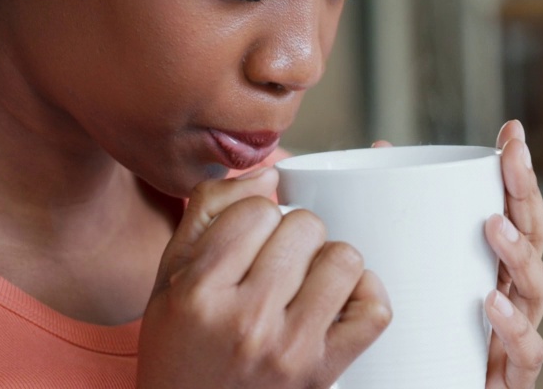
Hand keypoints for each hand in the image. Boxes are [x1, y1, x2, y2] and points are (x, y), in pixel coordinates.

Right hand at [137, 168, 391, 388]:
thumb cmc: (180, 346)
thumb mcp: (169, 277)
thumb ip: (208, 212)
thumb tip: (269, 173)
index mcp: (199, 292)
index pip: (257, 210)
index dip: (258, 216)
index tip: (250, 239)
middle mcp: (245, 320)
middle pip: (305, 227)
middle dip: (295, 235)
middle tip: (279, 262)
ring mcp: (289, 349)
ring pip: (344, 258)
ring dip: (330, 261)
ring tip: (308, 279)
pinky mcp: (323, 372)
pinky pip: (373, 310)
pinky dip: (365, 294)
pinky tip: (340, 299)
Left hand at [371, 121, 542, 387]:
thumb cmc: (418, 341)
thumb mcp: (406, 273)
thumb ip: (394, 218)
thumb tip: (379, 148)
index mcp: (493, 267)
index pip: (516, 211)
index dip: (518, 173)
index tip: (511, 131)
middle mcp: (513, 296)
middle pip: (536, 239)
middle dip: (526, 195)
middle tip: (511, 162)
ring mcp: (516, 337)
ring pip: (536, 289)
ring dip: (518, 253)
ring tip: (492, 226)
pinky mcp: (511, 378)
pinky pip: (526, 352)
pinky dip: (514, 327)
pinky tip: (492, 302)